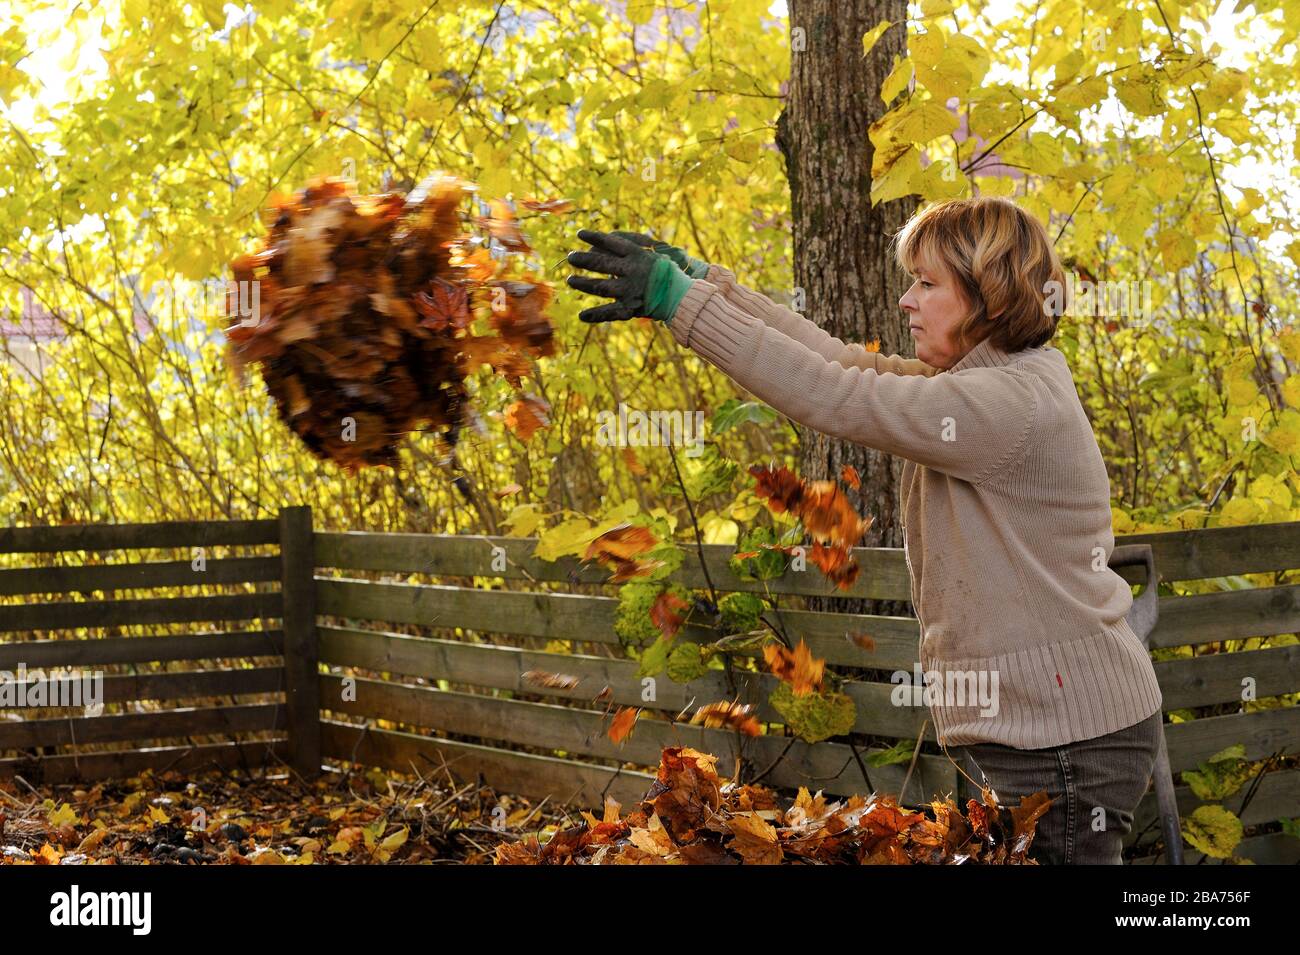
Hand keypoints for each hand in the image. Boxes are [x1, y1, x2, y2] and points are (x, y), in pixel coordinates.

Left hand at [566, 229, 693, 323]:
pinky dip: (595, 315)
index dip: (594, 237)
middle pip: (601, 262)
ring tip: (571, 280)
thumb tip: (610, 240)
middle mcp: (631, 271)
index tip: (580, 233)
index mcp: (638, 255)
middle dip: (583, 259)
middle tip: (571, 257)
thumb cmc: (669, 272)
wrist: (683, 295)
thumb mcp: (655, 254)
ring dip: (583, 284)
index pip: (611, 242)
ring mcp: (629, 290)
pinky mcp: (630, 308)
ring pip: (600, 287)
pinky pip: (609, 312)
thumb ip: (634, 249)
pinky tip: (582, 316)